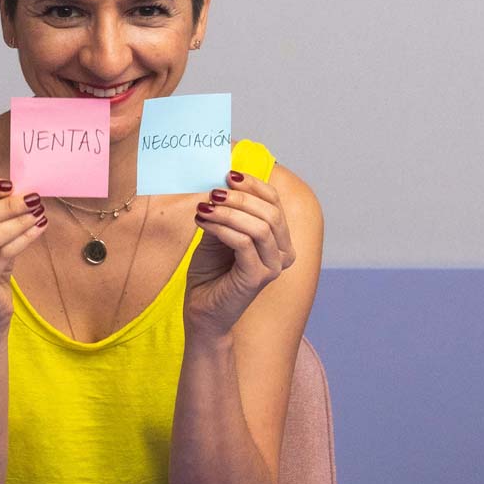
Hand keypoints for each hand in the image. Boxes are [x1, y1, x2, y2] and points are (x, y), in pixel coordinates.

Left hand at [184, 170, 295, 335]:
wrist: (201, 309)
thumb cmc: (210, 272)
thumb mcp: (217, 233)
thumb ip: (224, 211)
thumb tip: (220, 183)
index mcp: (278, 239)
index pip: (274, 202)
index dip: (253, 184)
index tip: (228, 174)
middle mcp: (283, 253)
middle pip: (270, 212)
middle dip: (240, 197)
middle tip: (213, 192)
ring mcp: (273, 267)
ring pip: (260, 227)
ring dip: (228, 212)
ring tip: (204, 208)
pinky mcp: (257, 278)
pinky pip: (243, 243)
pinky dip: (222, 228)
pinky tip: (202, 222)